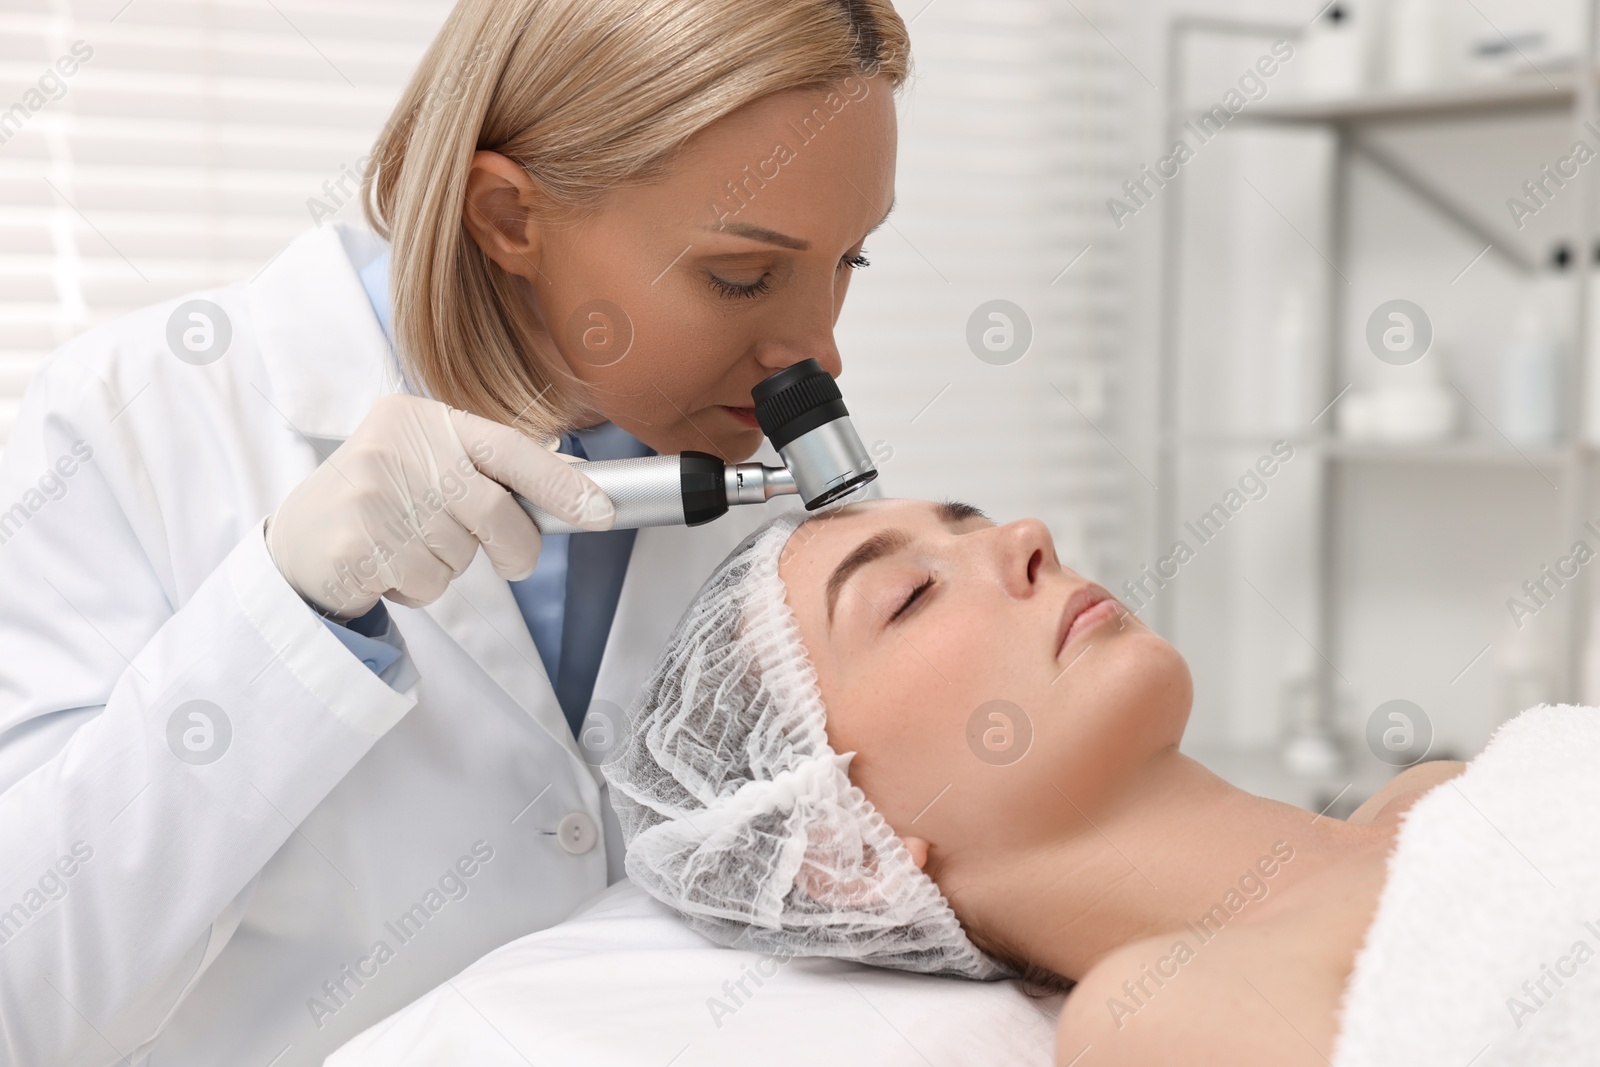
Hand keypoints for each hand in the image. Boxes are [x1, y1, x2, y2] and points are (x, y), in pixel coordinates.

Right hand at [266, 394, 613, 617]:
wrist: (296, 541)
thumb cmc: (382, 500)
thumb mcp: (429, 464)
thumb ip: (493, 467)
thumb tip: (577, 476)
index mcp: (421, 417)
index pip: (508, 448)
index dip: (560, 483)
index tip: (601, 510)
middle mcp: (394, 448)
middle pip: (495, 512)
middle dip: (516, 549)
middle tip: (512, 563)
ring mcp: (371, 494)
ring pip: (462, 555)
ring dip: (451, 567)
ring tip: (410, 547)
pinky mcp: (356, 544)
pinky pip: (429, 583)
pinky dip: (420, 588)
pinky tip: (389, 568)